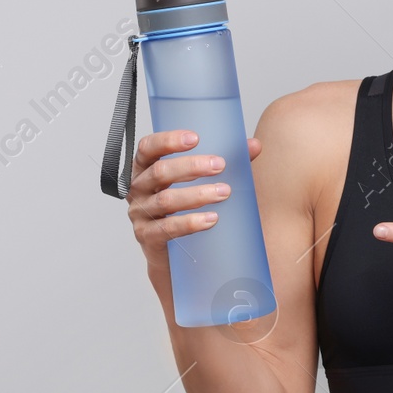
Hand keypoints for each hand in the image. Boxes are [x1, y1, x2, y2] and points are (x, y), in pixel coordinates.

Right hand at [127, 129, 260, 275]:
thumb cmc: (185, 208)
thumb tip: (254, 145)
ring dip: (197, 194)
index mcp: (145, 168)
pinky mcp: (147, 236)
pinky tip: (212, 219)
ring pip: (166, 200)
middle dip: (191, 167)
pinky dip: (191, 222)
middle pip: (160, 172)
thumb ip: (223, 163)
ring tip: (224, 192)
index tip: (195, 138)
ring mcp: (140, 214)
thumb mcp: (198, 182)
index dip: (168, 141)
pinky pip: (167, 228)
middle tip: (220, 165)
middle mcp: (138, 188)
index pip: (148, 147)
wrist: (172, 255)